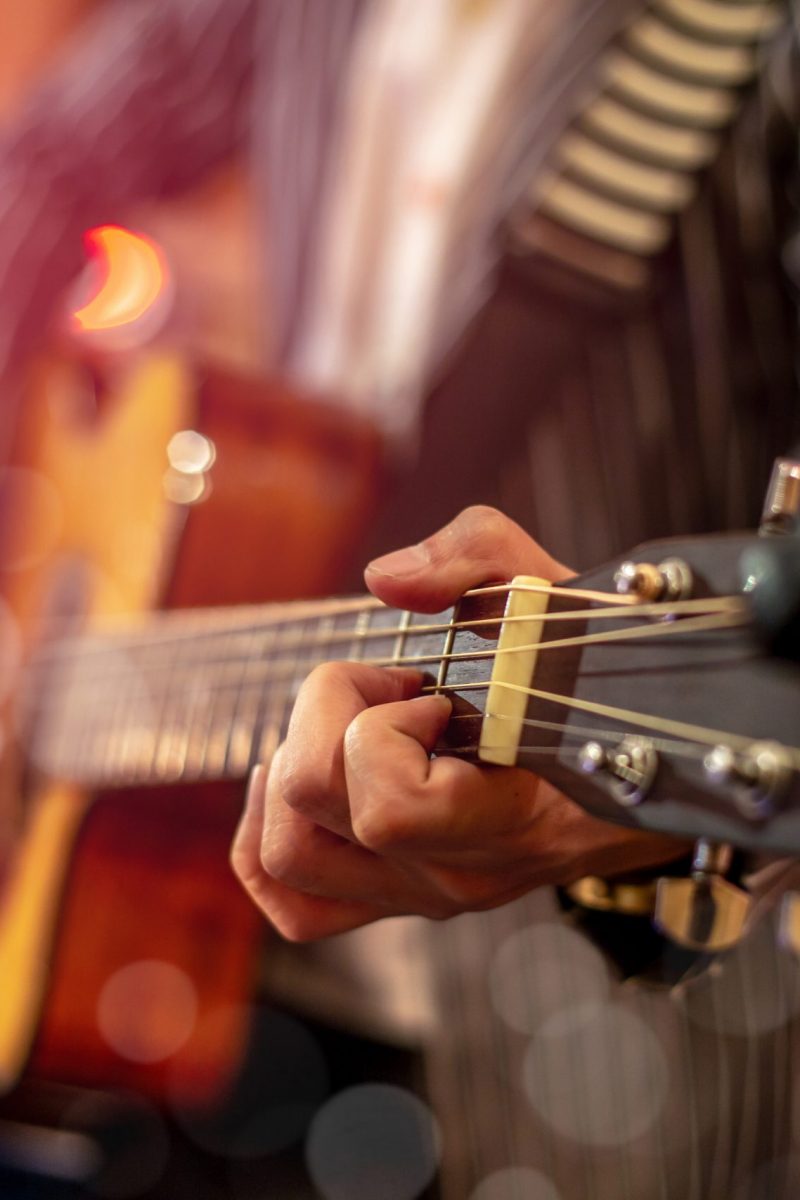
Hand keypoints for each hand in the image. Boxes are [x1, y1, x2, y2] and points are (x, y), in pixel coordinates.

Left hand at [231, 506, 687, 939]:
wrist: (649, 770)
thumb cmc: (598, 681)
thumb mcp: (555, 594)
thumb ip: (478, 558)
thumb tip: (385, 578)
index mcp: (509, 818)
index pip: (390, 807)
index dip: (383, 725)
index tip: (430, 688)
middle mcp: (460, 873)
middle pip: (313, 806)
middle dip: (326, 715)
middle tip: (389, 686)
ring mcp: (427, 895)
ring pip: (286, 857)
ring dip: (293, 771)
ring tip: (347, 727)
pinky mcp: (402, 898)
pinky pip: (295, 904)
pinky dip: (270, 841)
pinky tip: (298, 784)